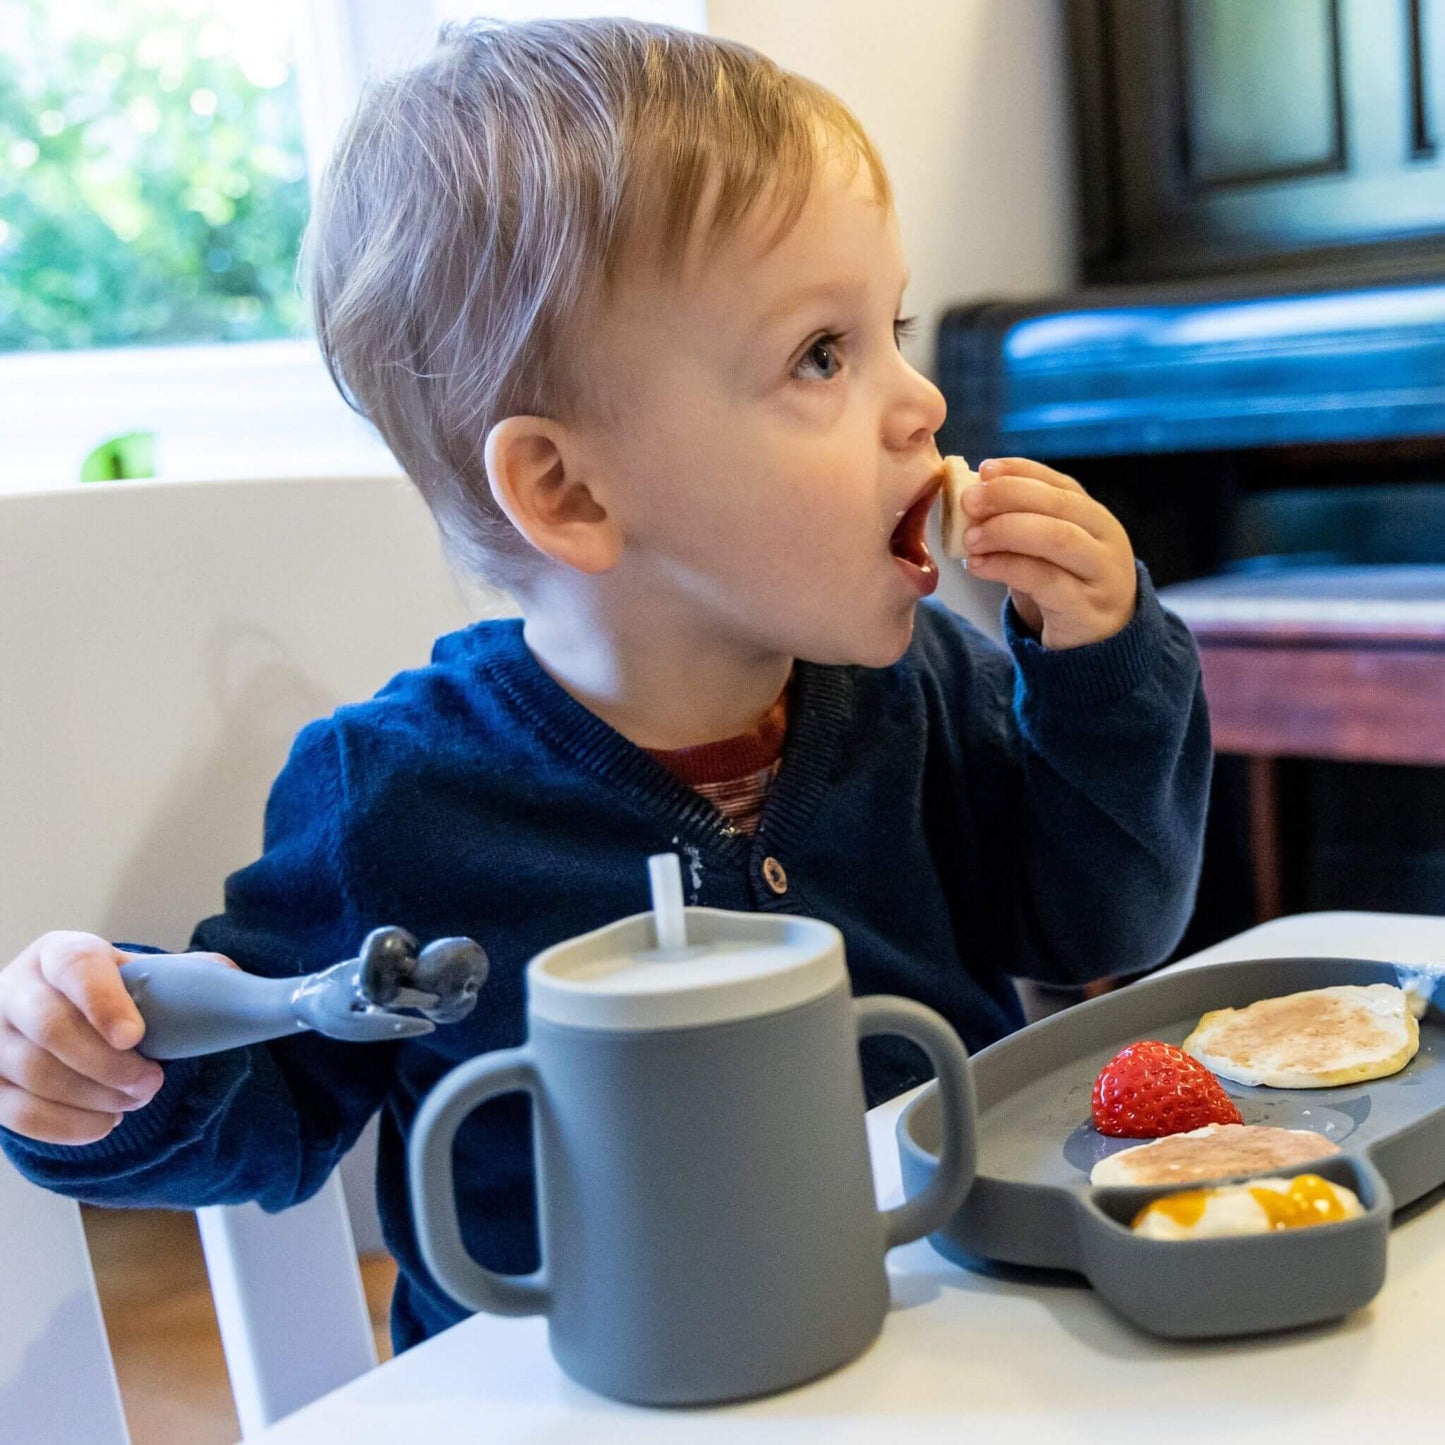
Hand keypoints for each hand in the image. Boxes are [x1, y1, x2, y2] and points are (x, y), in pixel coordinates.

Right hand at [0, 932, 234, 1144]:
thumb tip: (231, 976)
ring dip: (94, 1097)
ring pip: (35, 1074)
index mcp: (58, 954)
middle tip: (151, 1083)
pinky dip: (68, 1126)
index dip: (104, 1002)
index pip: (76, 968)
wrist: (55, 1012)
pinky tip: (104, 1123)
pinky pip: (19, 1114)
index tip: (136, 1037)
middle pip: (51, 1028)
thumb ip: (182, 974)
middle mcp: (15, 990)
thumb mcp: (137, 972)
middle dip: (108, 1064)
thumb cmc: (104, 993)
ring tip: (134, 1101)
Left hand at [960, 457, 1136, 649]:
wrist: (1096, 645)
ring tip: (969, 538)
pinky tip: (978, 566)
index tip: (984, 469)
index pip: (1060, 484)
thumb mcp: (1044, 553)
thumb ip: (1018, 526)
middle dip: (1009, 496)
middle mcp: (1107, 539)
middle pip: (1060, 505)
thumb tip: (970, 499)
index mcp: (1095, 517)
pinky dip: (1006, 567)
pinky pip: (1045, 580)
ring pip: (1056, 538)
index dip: (1021, 472)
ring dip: (1006, 531)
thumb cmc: (1062, 589)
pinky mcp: (1087, 608)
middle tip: (968, 501)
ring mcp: (1102, 574)